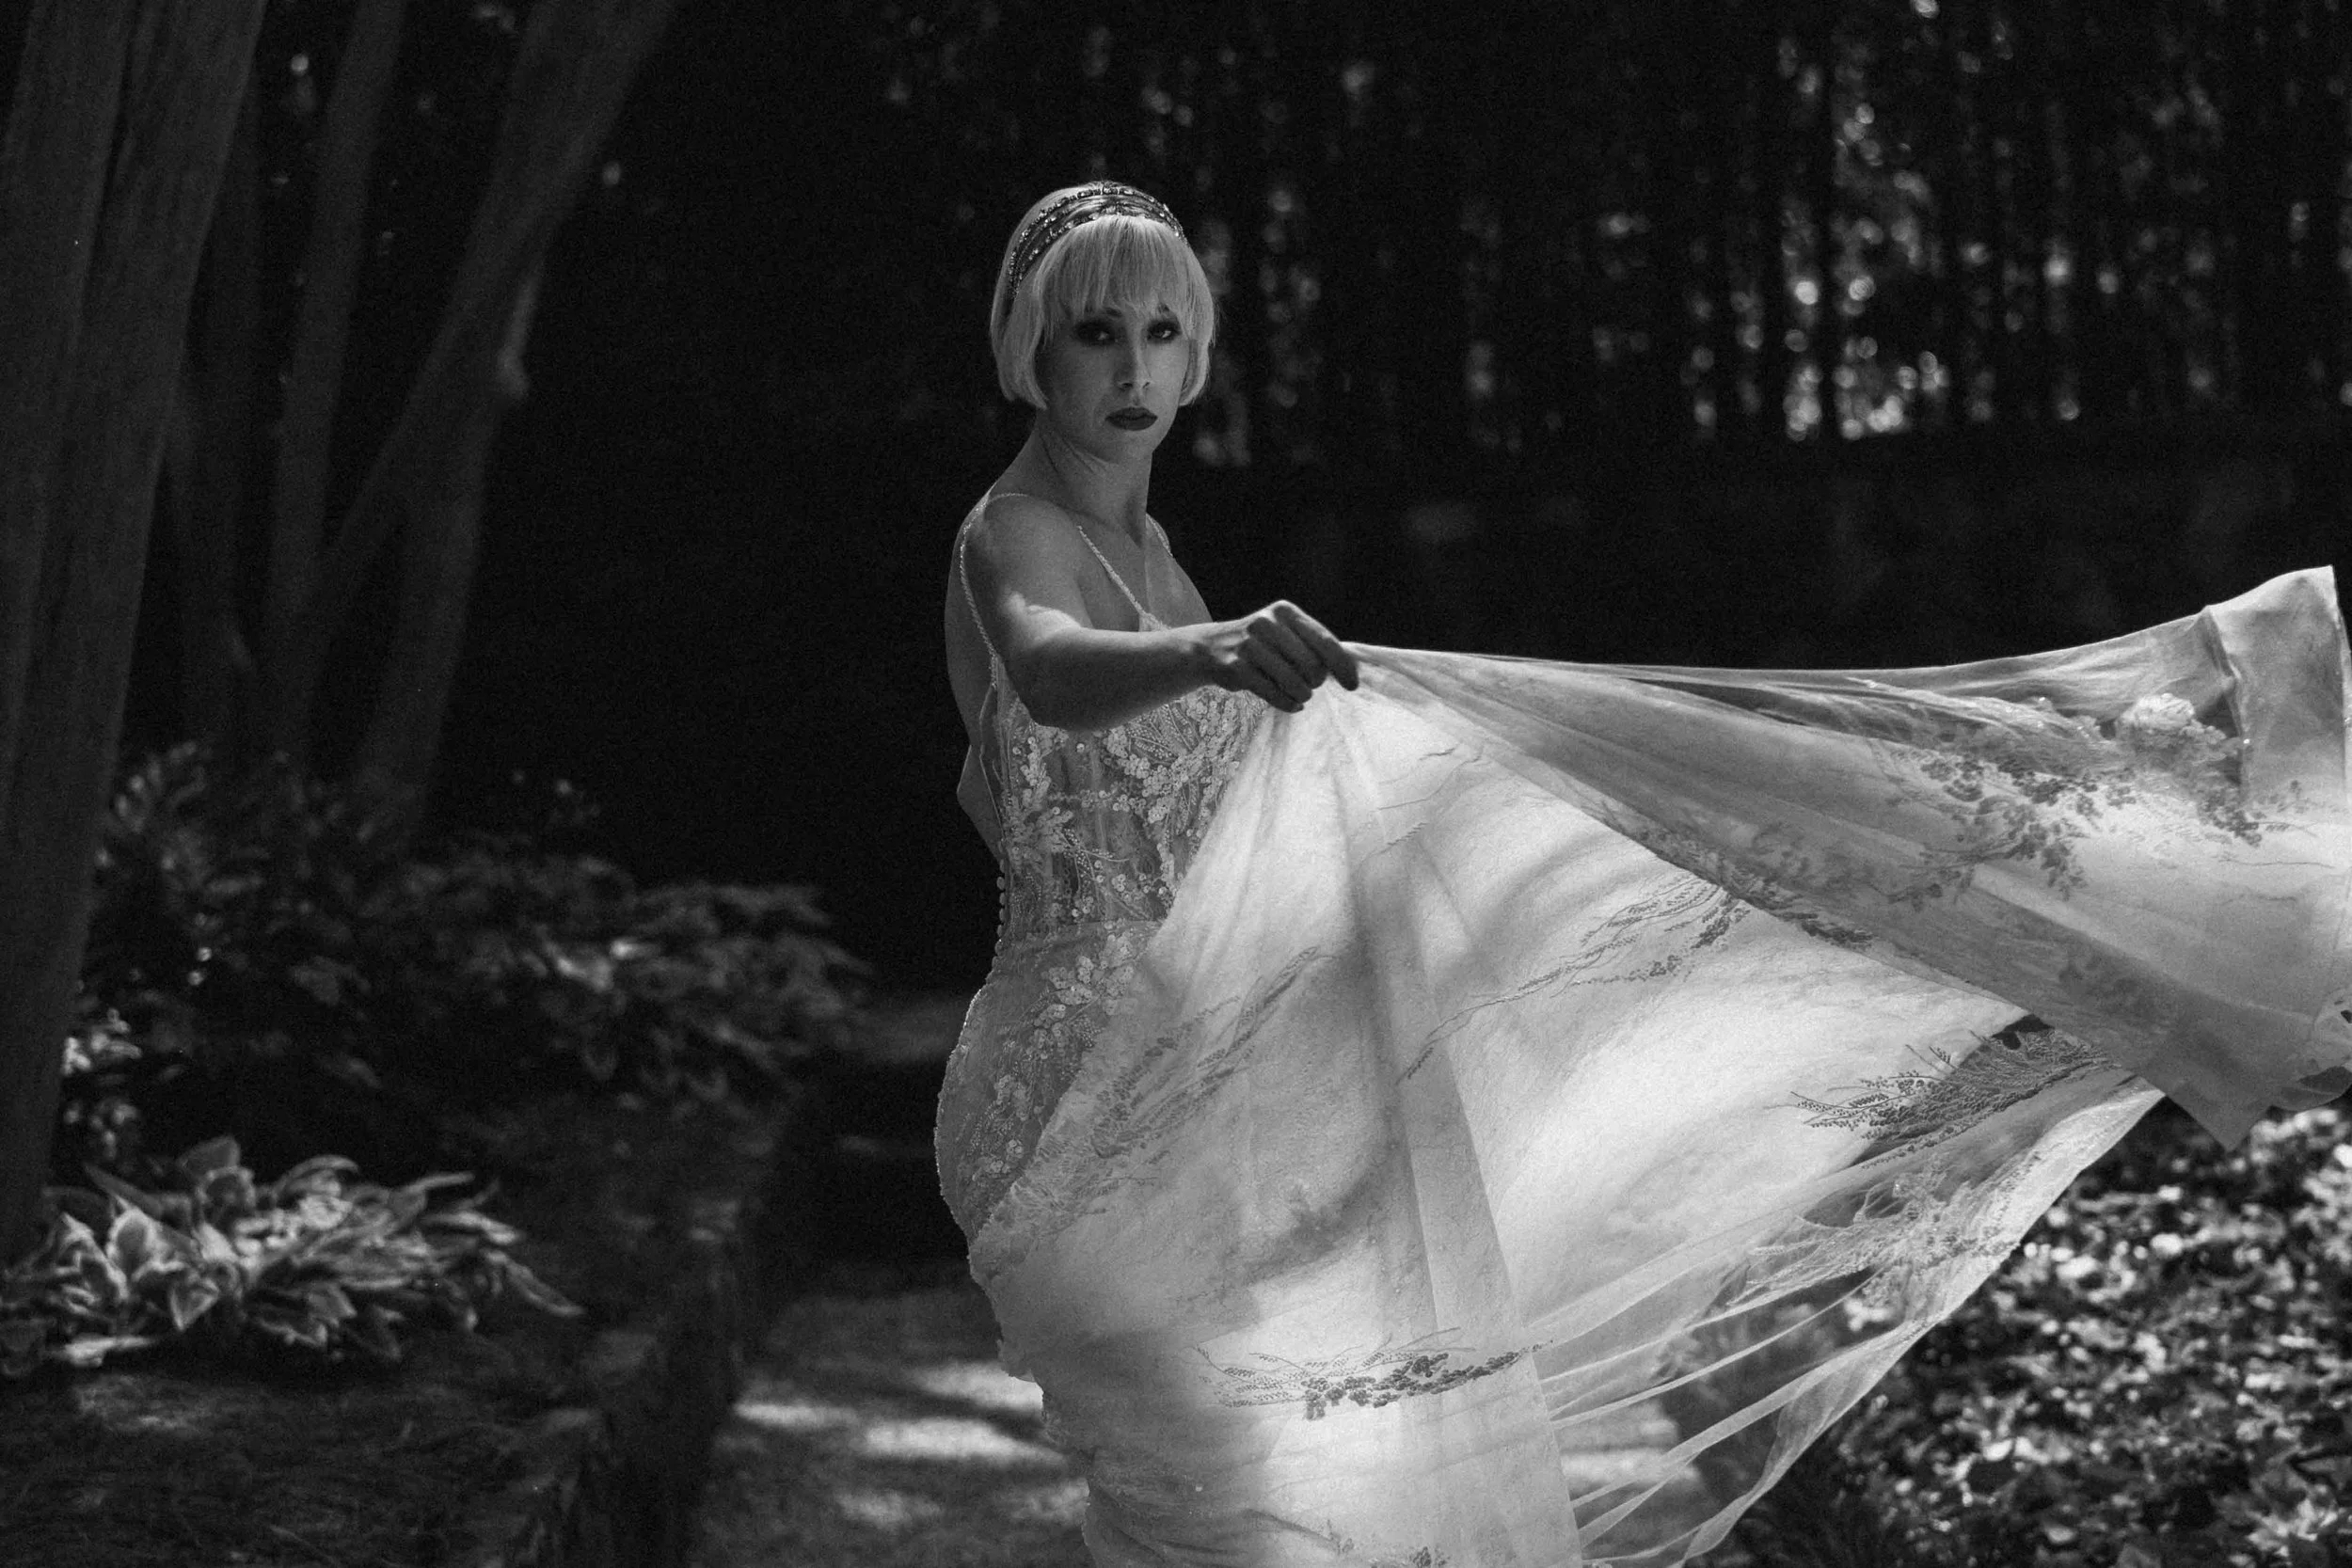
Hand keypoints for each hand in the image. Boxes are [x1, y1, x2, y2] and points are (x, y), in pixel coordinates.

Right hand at [1193, 601, 1359, 712]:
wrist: (1210, 647)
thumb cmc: (1260, 644)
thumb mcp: (1284, 633)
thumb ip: (1312, 645)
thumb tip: (1349, 670)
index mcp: (1285, 612)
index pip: (1325, 641)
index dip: (1343, 666)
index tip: (1353, 685)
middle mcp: (1267, 623)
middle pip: (1312, 665)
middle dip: (1316, 682)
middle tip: (1310, 685)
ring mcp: (1249, 645)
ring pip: (1294, 682)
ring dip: (1302, 695)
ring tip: (1300, 696)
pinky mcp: (1237, 667)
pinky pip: (1273, 694)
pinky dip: (1288, 704)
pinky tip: (1292, 705)